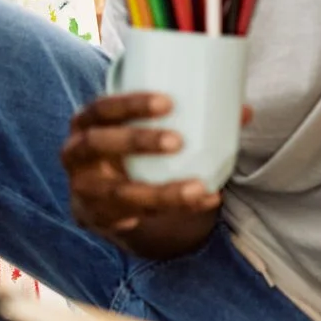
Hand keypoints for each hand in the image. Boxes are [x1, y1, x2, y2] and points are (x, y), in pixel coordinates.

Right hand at [61, 92, 230, 240]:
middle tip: (178, 141)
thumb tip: (244, 111)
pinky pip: (135, 218)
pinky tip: (201, 202)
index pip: (102, 108)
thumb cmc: (129, 152)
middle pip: (99, 143)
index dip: (130, 104)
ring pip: (119, 193)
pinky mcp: (99, 217)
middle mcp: (76, 154)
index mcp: (87, 123)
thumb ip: (186, 119)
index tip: (168, 103)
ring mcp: (84, 189)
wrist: (100, 199)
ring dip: (161, 192)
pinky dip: (171, 211)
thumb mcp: (143, 131)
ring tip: (199, 189)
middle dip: (137, 141)